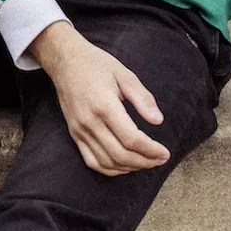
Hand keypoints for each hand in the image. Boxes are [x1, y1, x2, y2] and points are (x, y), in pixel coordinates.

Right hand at [29, 21, 168, 176]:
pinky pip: (92, 161)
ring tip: (147, 163)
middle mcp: (90, 122)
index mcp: (104, 105)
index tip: (165, 153)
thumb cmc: (96, 64)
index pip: (131, 139)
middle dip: (145, 162)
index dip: (151, 150)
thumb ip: (143, 98)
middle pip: (120, 154)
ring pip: (107, 162)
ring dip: (130, 167)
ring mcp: (80, 130)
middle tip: (160, 160)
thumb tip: (158, 120)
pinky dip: (110, 169)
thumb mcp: (124, 74)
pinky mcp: (74, 134)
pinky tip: (125, 166)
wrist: (65, 61)